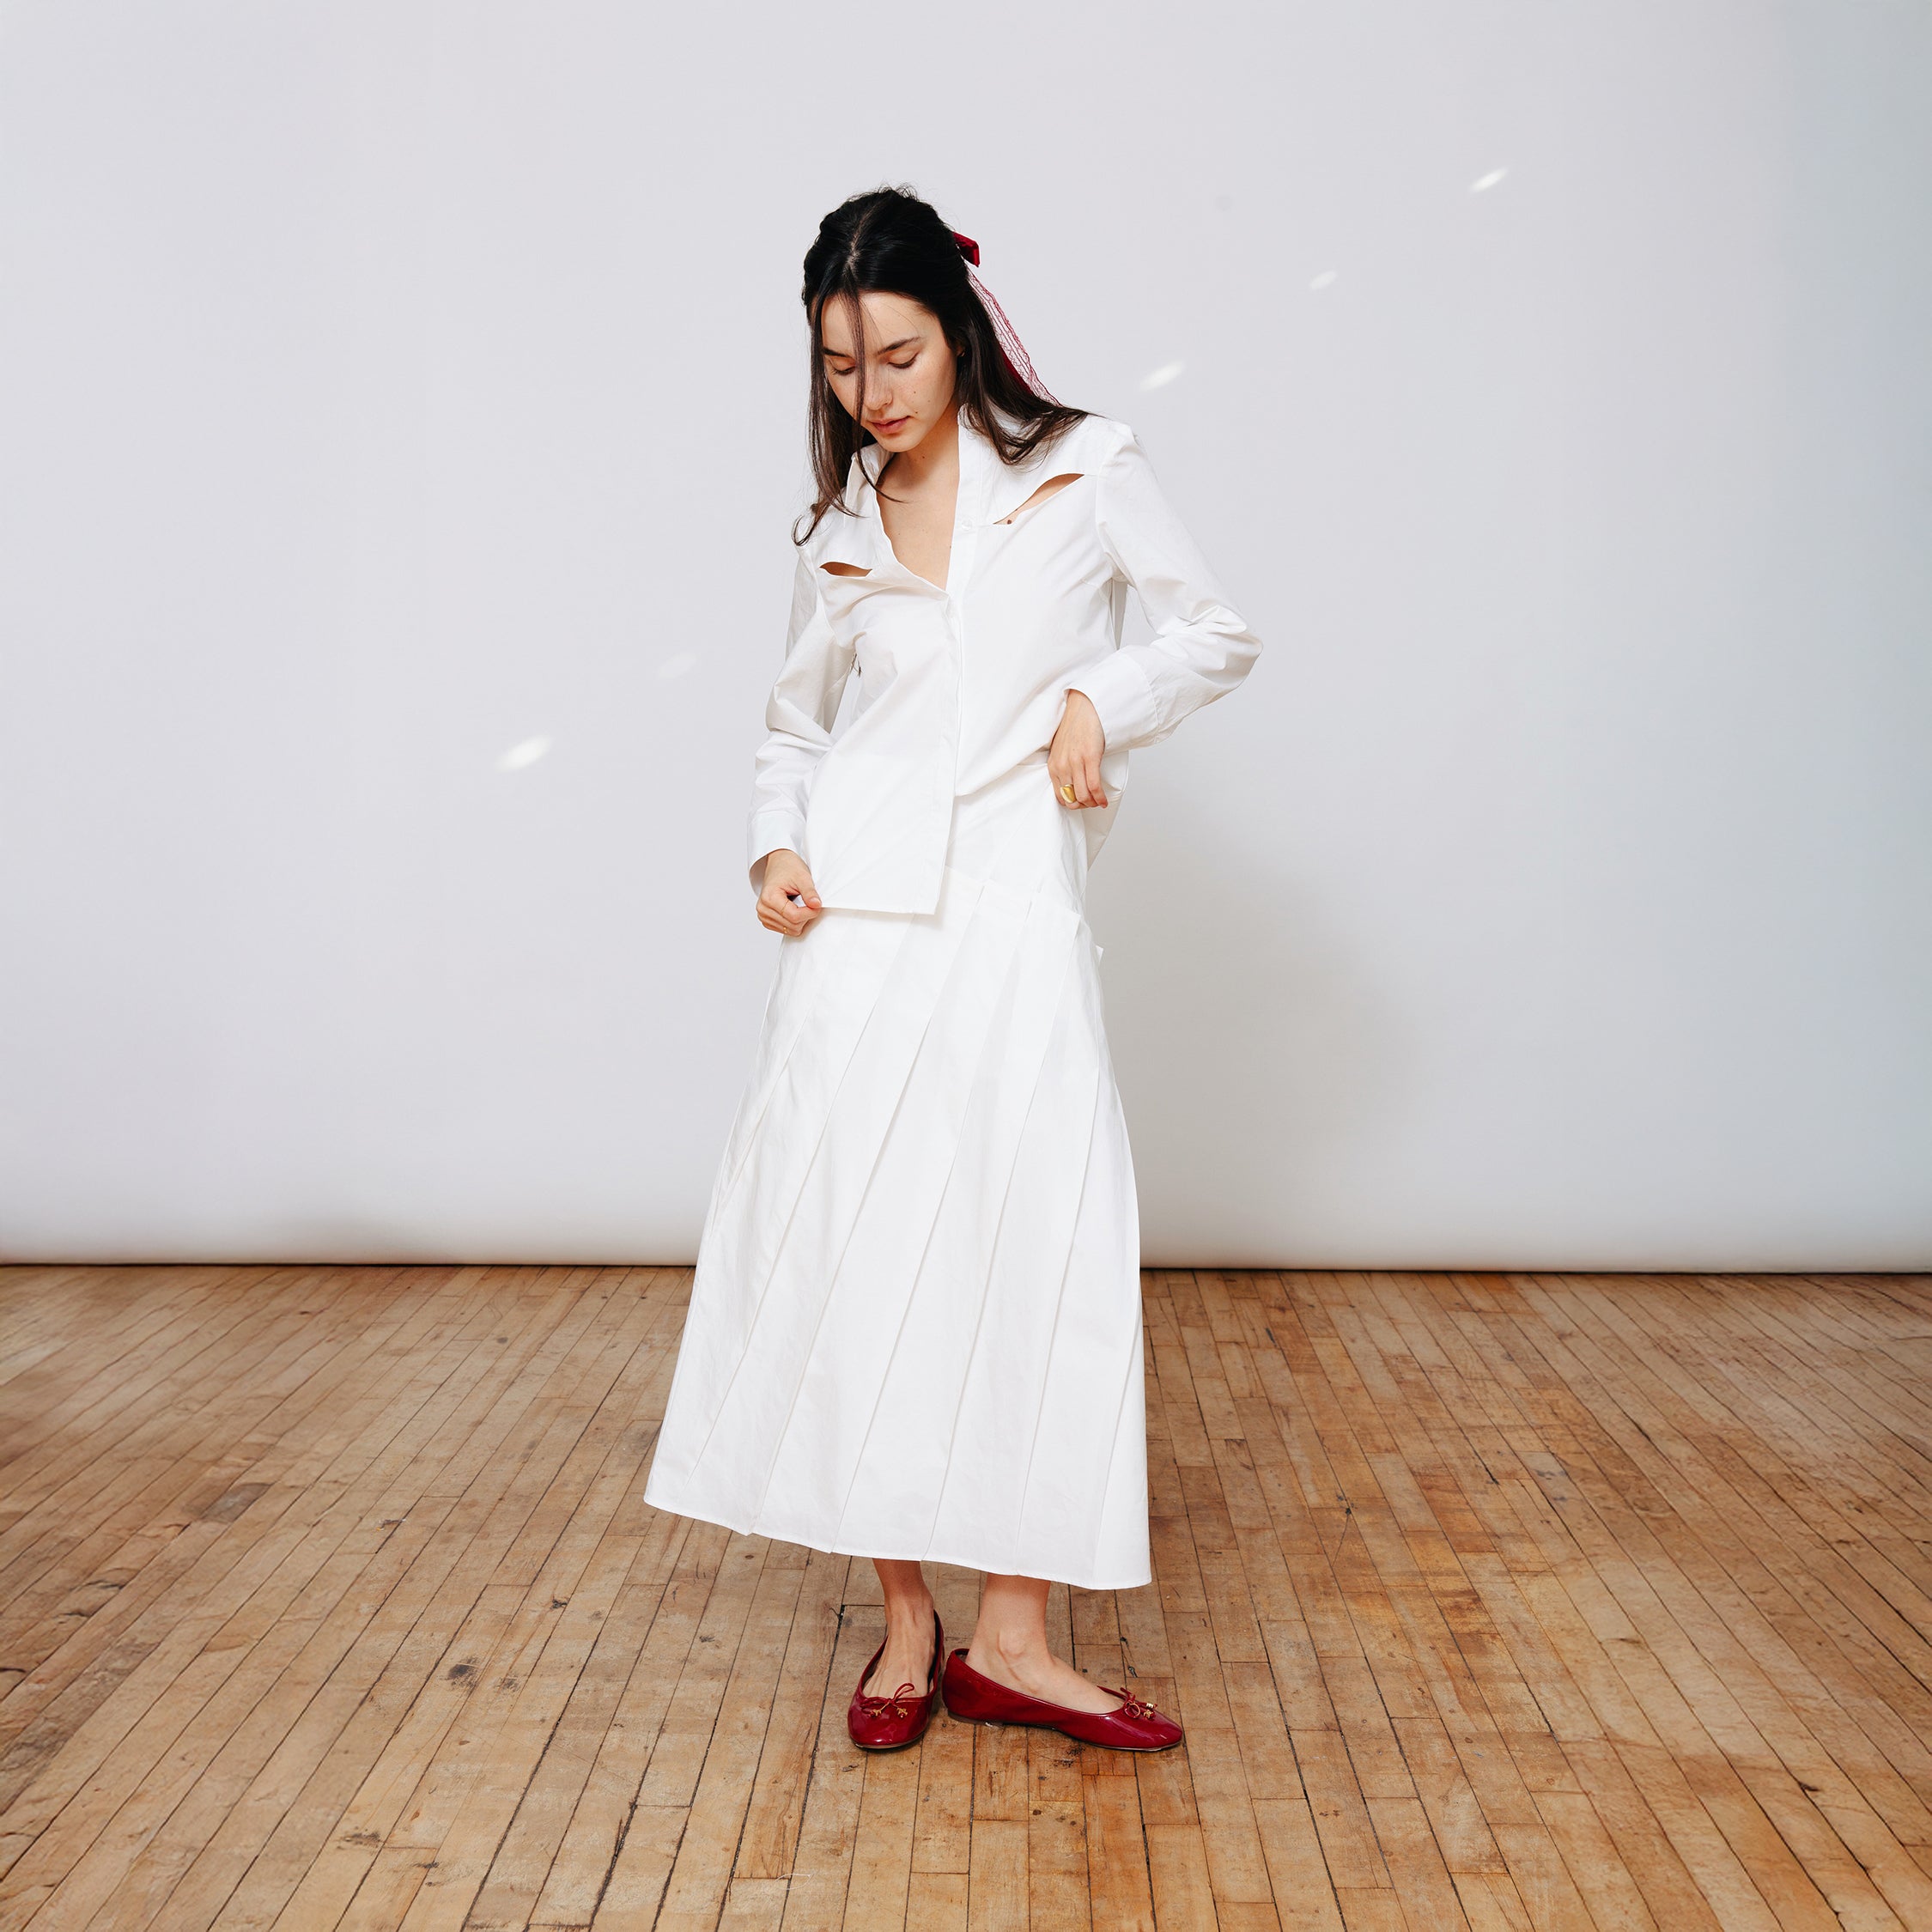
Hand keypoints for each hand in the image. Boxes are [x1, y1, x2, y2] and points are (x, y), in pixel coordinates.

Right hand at [756, 849, 823, 936]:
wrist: (779, 864)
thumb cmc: (788, 868)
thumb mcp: (802, 877)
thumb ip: (809, 892)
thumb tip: (816, 905)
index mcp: (769, 898)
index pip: (794, 917)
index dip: (810, 912)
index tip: (817, 904)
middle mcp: (763, 909)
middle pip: (793, 926)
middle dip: (806, 916)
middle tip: (809, 901)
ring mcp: (763, 916)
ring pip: (791, 930)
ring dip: (801, 919)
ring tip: (800, 903)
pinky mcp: (768, 921)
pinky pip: (788, 930)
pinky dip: (795, 922)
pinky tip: (794, 908)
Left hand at [1048, 688, 1107, 807]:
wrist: (1084, 707)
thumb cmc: (1076, 726)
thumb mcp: (1062, 749)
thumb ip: (1063, 765)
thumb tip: (1072, 782)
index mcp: (1053, 765)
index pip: (1059, 796)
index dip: (1072, 804)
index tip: (1082, 803)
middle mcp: (1061, 766)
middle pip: (1071, 799)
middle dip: (1084, 806)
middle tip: (1093, 803)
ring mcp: (1075, 762)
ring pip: (1083, 796)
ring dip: (1093, 803)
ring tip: (1100, 801)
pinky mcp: (1089, 758)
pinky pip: (1094, 786)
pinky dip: (1100, 797)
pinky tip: (1104, 799)